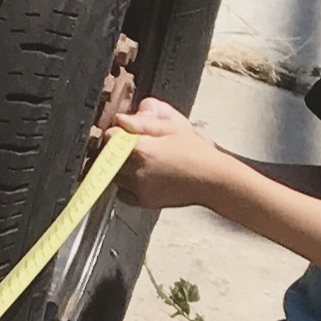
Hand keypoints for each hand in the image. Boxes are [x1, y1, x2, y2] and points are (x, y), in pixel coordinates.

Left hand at [106, 95, 233, 212]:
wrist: (213, 180)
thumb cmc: (196, 152)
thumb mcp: (172, 127)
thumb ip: (143, 122)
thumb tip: (120, 119)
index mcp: (140, 148)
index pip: (109, 137)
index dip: (115, 131)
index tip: (123, 131)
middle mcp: (135, 170)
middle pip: (107, 157)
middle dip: (114, 149)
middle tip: (131, 145)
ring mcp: (138, 187)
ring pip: (113, 175)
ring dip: (118, 166)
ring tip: (140, 160)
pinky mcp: (144, 201)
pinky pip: (123, 192)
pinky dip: (126, 185)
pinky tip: (141, 176)